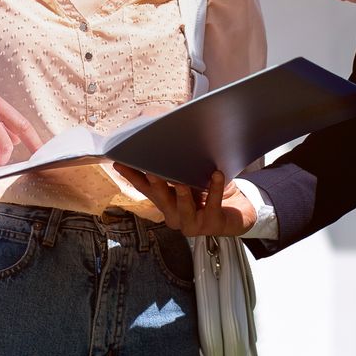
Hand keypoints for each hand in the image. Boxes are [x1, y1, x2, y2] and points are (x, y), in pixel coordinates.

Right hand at [118, 167, 255, 236]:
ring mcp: (191, 223)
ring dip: (181, 196)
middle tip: (151, 171)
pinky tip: (216, 175)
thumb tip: (169, 131)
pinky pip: (212, 205)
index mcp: (166, 202)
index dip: (132, 176)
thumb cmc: (209, 191)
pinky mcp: (211, 224)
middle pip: (161, 199)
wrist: (237, 212)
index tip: (119, 162)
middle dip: (156, 185)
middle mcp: (174, 215)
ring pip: (183, 210)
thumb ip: (179, 163)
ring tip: (181, 183)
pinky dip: (214, 190)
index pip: (145, 188)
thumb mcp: (191, 176)